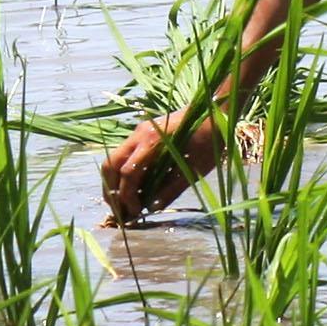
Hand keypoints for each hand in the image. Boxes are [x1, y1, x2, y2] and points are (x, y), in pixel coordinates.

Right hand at [102, 112, 225, 224]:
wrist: (215, 113)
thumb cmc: (209, 141)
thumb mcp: (193, 170)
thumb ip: (171, 190)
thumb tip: (151, 209)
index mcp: (153, 142)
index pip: (129, 173)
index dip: (127, 196)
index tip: (134, 212)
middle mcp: (139, 134)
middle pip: (111, 165)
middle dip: (111, 190)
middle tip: (120, 211)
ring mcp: (138, 131)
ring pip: (113, 158)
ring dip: (112, 182)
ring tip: (121, 203)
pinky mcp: (142, 132)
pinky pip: (123, 154)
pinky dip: (120, 173)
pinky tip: (130, 188)